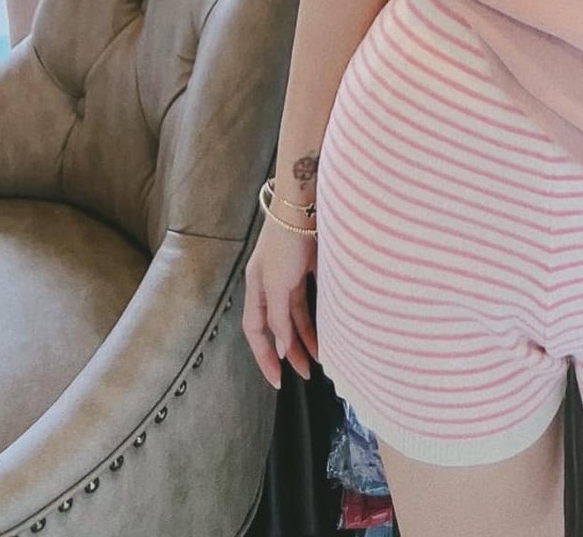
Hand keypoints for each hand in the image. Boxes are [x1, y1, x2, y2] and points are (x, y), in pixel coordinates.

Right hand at [242, 208, 319, 386]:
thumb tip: (280, 348)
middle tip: (306, 375)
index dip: (264, 357)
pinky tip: (327, 331)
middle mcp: (271, 283)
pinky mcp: (308, 266)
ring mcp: (289, 275)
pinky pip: (309, 301)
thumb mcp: (278, 283)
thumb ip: (279, 317)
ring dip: (305, 338)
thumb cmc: (286, 241)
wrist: (305, 203)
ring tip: (321, 358)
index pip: (255, 331)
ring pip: (294, 316)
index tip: (278, 380)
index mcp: (256, 287)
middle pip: (276, 326)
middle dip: (289, 352)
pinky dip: (316, 318)